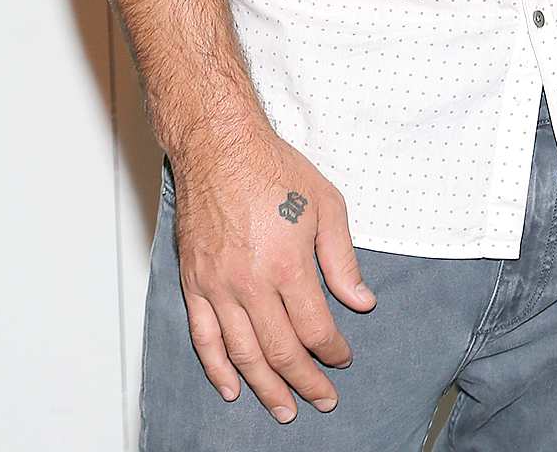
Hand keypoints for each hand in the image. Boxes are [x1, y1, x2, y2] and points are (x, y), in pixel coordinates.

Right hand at [171, 120, 375, 421]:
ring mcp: (219, 287)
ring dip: (265, 388)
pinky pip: (204, 338)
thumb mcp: (327, 205)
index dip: (333, 351)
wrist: (220, 148)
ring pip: (243, 354)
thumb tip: (361, 301)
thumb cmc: (272, 169)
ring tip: (283, 408)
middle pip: (281, 351)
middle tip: (321, 399)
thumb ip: (342, 259)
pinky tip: (232, 388)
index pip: (315, 328)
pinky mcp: (195, 283)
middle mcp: (250, 283)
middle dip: (305, 381)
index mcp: (288, 265)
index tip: (343, 358)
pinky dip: (217, 369)